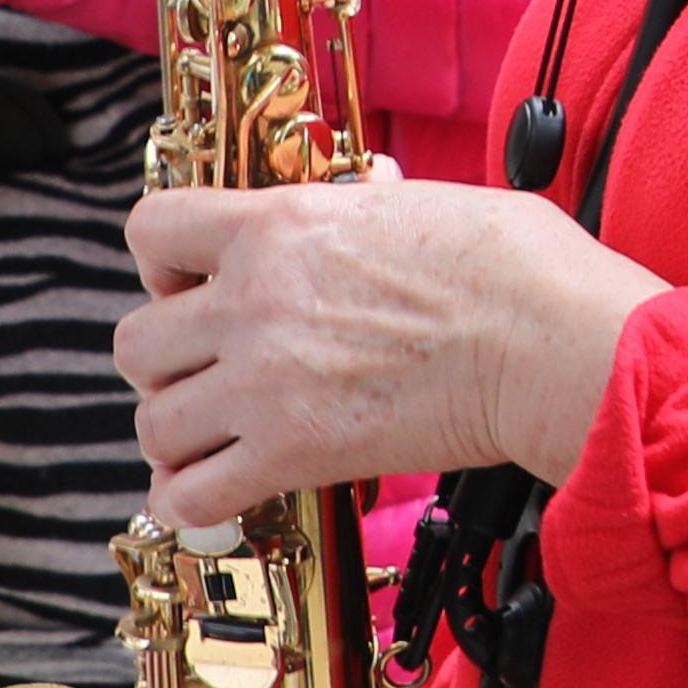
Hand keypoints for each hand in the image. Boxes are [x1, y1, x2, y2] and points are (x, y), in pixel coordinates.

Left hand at [118, 177, 662, 523]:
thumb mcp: (418, 200)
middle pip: (136, 341)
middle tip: (213, 373)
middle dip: (168, 362)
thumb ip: (363, 201)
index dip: (162, 264)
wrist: (551, 340)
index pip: (150, 230)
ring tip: (220, 438)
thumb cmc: (513, 266)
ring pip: (154, 423)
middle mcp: (252, 300)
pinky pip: (191, 494)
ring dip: (182, 435)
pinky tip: (218, 493)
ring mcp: (265, 381)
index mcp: (278, 224)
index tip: (194, 286)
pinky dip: (193, 502)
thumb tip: (369, 185)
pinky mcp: (294, 453)